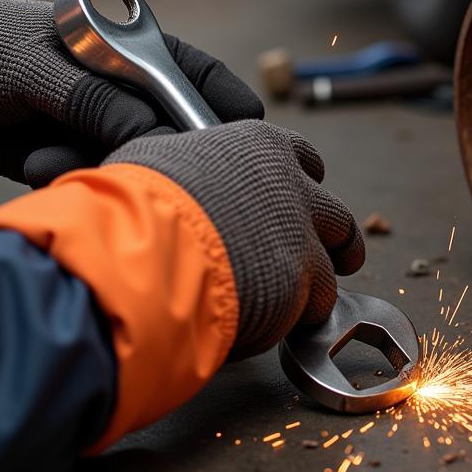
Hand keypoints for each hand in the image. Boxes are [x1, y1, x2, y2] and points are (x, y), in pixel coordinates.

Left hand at [0, 0, 262, 186]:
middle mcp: (128, 93)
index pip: (201, 80)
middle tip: (133, 165)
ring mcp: (102, 127)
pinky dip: (68, 177)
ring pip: (134, 163)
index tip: (233, 146)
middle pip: (177, 133)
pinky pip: (94, 179)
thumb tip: (160, 140)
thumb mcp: (42, 68)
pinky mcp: (73, 157)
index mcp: (134, 53)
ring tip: (46, 156)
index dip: (226, 110)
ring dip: (99, 166)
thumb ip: (101, 102)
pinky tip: (34, 161)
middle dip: (158, 154)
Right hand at [105, 120, 365, 357]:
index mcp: (262, 147)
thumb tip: (183, 176)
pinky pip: (308, 309)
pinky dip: (290, 320)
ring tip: (296, 304)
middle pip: (336, 217)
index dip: (303, 184)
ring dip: (315, 288)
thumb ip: (193, 167)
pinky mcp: (297, 287)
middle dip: (338, 240)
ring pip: (329, 269)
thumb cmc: (133, 205)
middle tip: (337, 257)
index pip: (305, 160)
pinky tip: (262, 324)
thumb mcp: (156, 160)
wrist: (138, 253)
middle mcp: (291, 189)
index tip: (301, 200)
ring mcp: (299, 239)